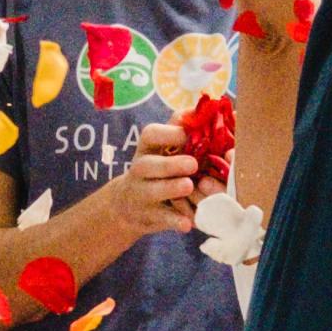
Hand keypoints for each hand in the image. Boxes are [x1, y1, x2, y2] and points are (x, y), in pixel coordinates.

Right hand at [90, 118, 202, 242]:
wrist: (128, 205)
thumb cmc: (157, 170)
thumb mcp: (162, 149)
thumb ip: (179, 129)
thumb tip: (203, 106)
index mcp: (147, 149)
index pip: (150, 135)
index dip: (167, 133)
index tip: (187, 134)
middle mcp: (139, 170)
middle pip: (148, 165)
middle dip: (169, 164)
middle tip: (193, 164)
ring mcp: (141, 194)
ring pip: (152, 191)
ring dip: (170, 189)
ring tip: (189, 186)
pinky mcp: (147, 216)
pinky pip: (160, 219)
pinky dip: (173, 221)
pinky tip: (187, 223)